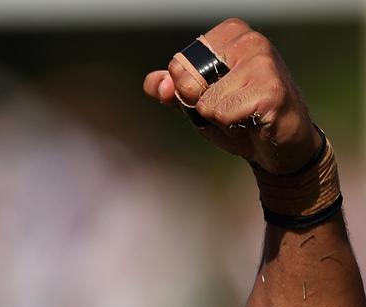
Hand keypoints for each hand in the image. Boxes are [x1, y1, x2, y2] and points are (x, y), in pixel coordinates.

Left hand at [143, 18, 320, 173]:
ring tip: (243, 115)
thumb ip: (171, 89)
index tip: (216, 92)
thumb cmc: (240, 115)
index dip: (187, 90)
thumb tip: (156, 84)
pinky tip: (253, 122)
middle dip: (200, 106)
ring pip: (205, 103)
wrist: (281, 142)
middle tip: (230, 108)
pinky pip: (222, 115)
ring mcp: (263, 63)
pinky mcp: (270, 91)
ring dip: (218, 119)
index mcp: (231, 34)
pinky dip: (231, 127)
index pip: (177, 65)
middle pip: (188, 82)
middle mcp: (250, 41)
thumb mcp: (198, 100)